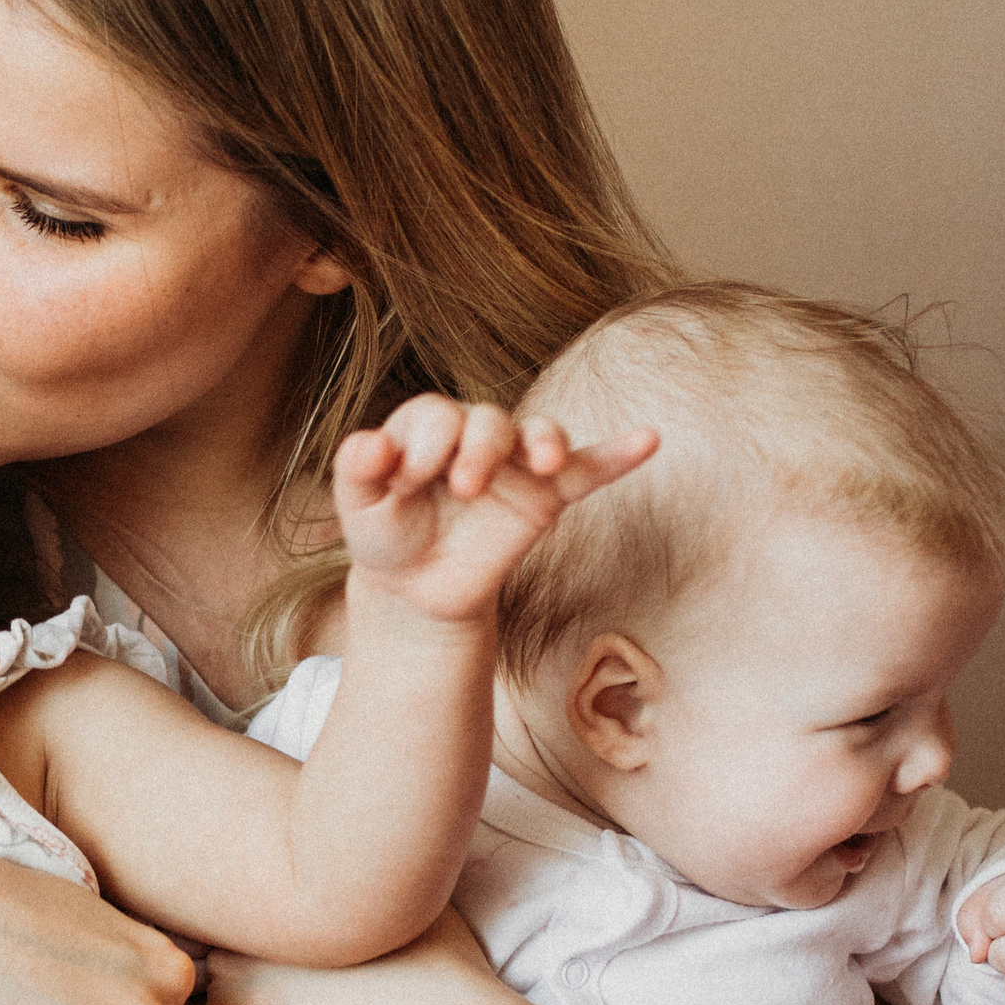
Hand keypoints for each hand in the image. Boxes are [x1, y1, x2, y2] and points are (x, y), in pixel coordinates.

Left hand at [333, 397, 654, 623]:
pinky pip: (588, 469)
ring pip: (537, 434)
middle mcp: (475, 434)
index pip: (435, 415)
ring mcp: (515, 464)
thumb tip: (371, 442)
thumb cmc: (385, 534)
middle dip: (476, 448)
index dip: (421, 447)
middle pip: (489, 419)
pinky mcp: (546, 497)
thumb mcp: (358, 506)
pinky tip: (648, 439)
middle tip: (460, 488)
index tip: (403, 486)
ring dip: (542, 441)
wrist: (415, 589)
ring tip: (538, 463)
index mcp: (428, 426)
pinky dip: (618, 454)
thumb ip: (355, 470)